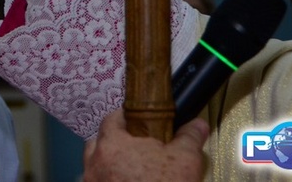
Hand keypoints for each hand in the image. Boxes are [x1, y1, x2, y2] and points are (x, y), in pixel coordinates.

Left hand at [82, 109, 207, 181]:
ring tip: (131, 167)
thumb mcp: (185, 161)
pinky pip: (99, 181)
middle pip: (97, 143)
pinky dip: (109, 179)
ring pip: (95, 165)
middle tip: (134, 146)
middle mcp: (94, 164)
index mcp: (112, 145)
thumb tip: (197, 124)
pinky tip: (126, 181)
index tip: (137, 120)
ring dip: (108, 163)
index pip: (110, 119)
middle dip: (112, 142)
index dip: (124, 117)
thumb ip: (189, 137)